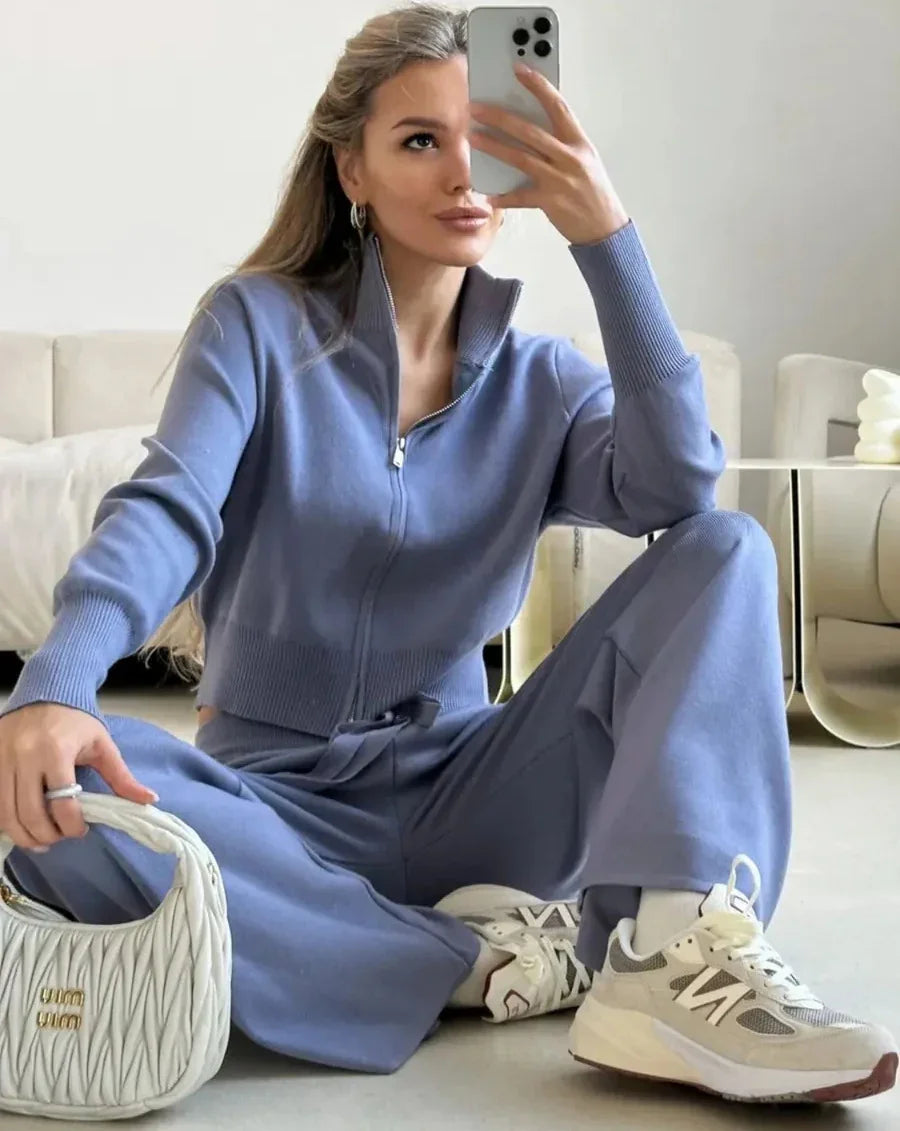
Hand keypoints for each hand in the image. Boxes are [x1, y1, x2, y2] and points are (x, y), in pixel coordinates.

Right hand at [0, 703, 157, 850]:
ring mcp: (1, 759)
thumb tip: (149, 800)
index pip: (62, 802)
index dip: (72, 825)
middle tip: (59, 838)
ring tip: (40, 840)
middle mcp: (24, 756)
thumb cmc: (77, 720)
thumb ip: (122, 777)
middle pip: (29, 813)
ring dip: (23, 834)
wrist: (46, 691)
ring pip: (5, 813)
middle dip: (46, 835)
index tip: (81, 830)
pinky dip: (6, 820)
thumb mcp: (103, 745)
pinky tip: (21, 825)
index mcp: (55, 751)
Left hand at [469, 64, 629, 245]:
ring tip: (474, 138)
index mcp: (579, 142)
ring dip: (494, 147)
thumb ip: (562, 143)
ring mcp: (560, 180)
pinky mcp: (551, 202)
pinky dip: (504, 196)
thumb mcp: (584, 160)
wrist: (605, 227)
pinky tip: (488, 194)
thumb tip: (531, 128)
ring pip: (521, 158)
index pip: (557, 106)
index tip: (519, 70)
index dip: (538, 86)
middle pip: (530, 131)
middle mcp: (570, 158)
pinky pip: (521, 197)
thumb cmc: (593, 192)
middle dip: (500, 117)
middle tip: (477, 109)